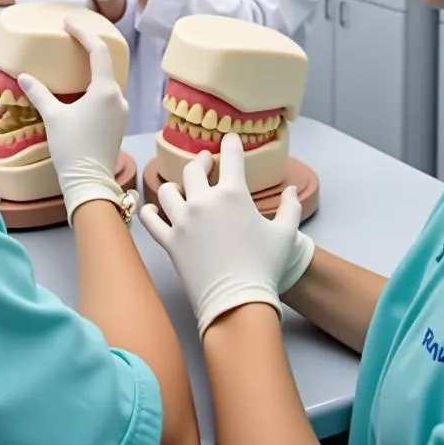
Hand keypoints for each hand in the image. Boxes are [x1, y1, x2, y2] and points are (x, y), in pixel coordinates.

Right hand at [17, 18, 133, 222]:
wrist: (89, 184)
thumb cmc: (72, 149)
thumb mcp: (53, 117)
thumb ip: (39, 93)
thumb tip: (24, 77)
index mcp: (105, 90)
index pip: (98, 51)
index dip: (83, 33)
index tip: (69, 22)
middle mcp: (118, 97)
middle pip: (105, 64)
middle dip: (88, 49)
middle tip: (71, 38)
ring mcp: (121, 111)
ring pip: (106, 82)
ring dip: (91, 70)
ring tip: (73, 63)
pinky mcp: (118, 124)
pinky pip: (107, 96)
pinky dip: (94, 87)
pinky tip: (80, 90)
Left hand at [139, 133, 303, 337]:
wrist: (238, 303)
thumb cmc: (265, 267)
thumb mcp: (285, 235)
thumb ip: (291, 208)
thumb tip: (293, 190)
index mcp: (232, 194)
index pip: (230, 157)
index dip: (231, 145)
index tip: (230, 141)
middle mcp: (203, 201)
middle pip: (193, 169)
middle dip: (201, 162)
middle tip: (206, 162)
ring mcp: (182, 220)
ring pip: (168, 191)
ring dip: (175, 187)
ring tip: (182, 189)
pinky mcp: (169, 241)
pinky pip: (151, 220)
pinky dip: (150, 212)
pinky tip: (154, 210)